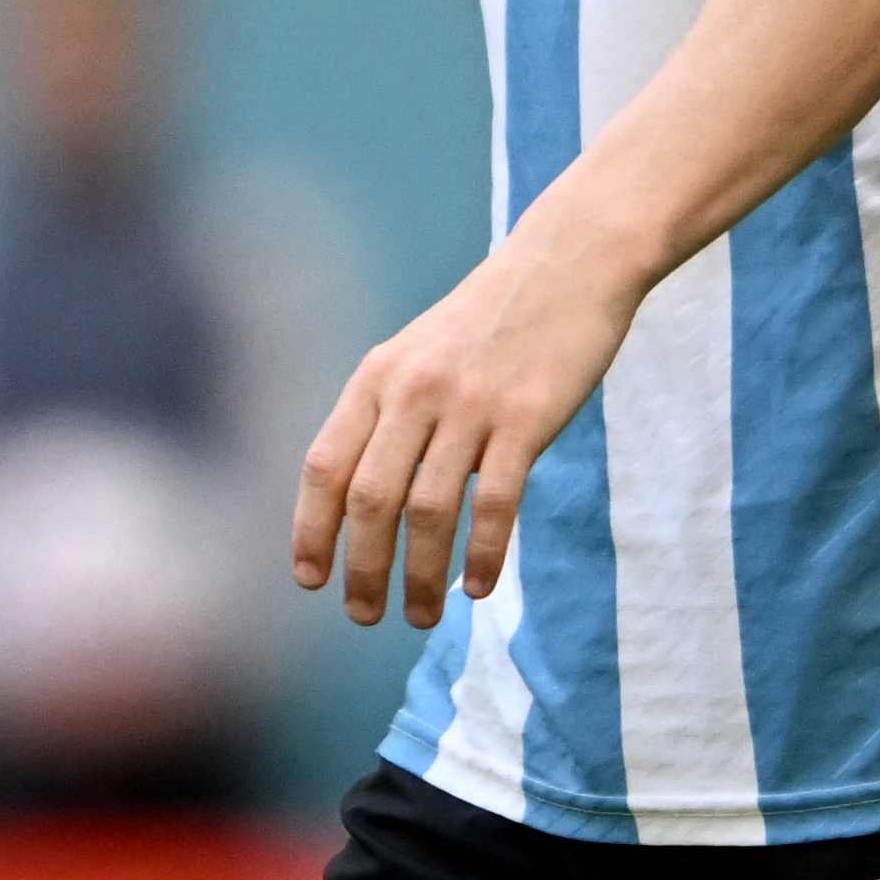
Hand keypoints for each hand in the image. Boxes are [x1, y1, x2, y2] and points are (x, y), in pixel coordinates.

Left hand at [291, 223, 648, 627]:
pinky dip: (484, 553)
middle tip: (364, 616)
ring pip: (429, 511)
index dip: (311, 530)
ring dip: (420, 576)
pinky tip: (480, 588)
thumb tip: (360, 500)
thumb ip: (388, 413)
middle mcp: (414, 391)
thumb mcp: (418, 353)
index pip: (324, 466)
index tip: (311, 580)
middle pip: (370, 500)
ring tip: (421, 616)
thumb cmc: (491, 320)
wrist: (568, 264)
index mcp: (378, 377)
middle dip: (362, 568)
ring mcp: (470, 405)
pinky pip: (496, 503)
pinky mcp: (526, 418)